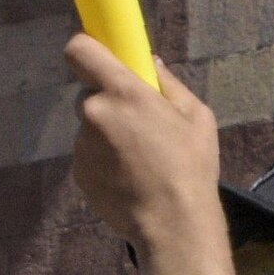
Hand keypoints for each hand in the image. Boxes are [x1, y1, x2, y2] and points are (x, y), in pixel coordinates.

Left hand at [65, 35, 224, 241]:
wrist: (171, 224)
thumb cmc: (190, 165)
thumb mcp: (196, 116)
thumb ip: (168, 84)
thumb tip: (149, 64)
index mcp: (123, 91)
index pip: (80, 50)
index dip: (87, 50)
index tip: (100, 59)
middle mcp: (93, 113)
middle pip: (89, 93)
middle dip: (108, 102)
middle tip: (137, 124)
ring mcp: (81, 145)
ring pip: (89, 127)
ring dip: (106, 134)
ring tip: (138, 159)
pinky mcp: (77, 172)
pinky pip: (88, 155)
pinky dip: (102, 160)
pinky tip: (128, 177)